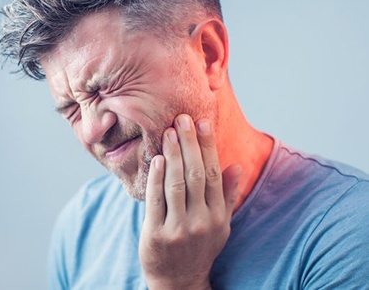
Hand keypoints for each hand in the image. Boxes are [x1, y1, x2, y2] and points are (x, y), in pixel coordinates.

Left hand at [139, 114, 240, 289]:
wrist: (179, 281)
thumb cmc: (200, 247)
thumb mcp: (221, 225)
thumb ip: (228, 195)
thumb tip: (237, 165)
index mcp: (218, 216)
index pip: (215, 174)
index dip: (208, 146)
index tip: (203, 122)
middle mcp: (202, 222)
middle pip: (196, 175)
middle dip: (190, 144)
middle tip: (182, 118)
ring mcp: (179, 229)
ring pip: (177, 185)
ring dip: (173, 156)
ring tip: (169, 132)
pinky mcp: (157, 234)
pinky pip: (156, 201)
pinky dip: (156, 178)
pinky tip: (157, 159)